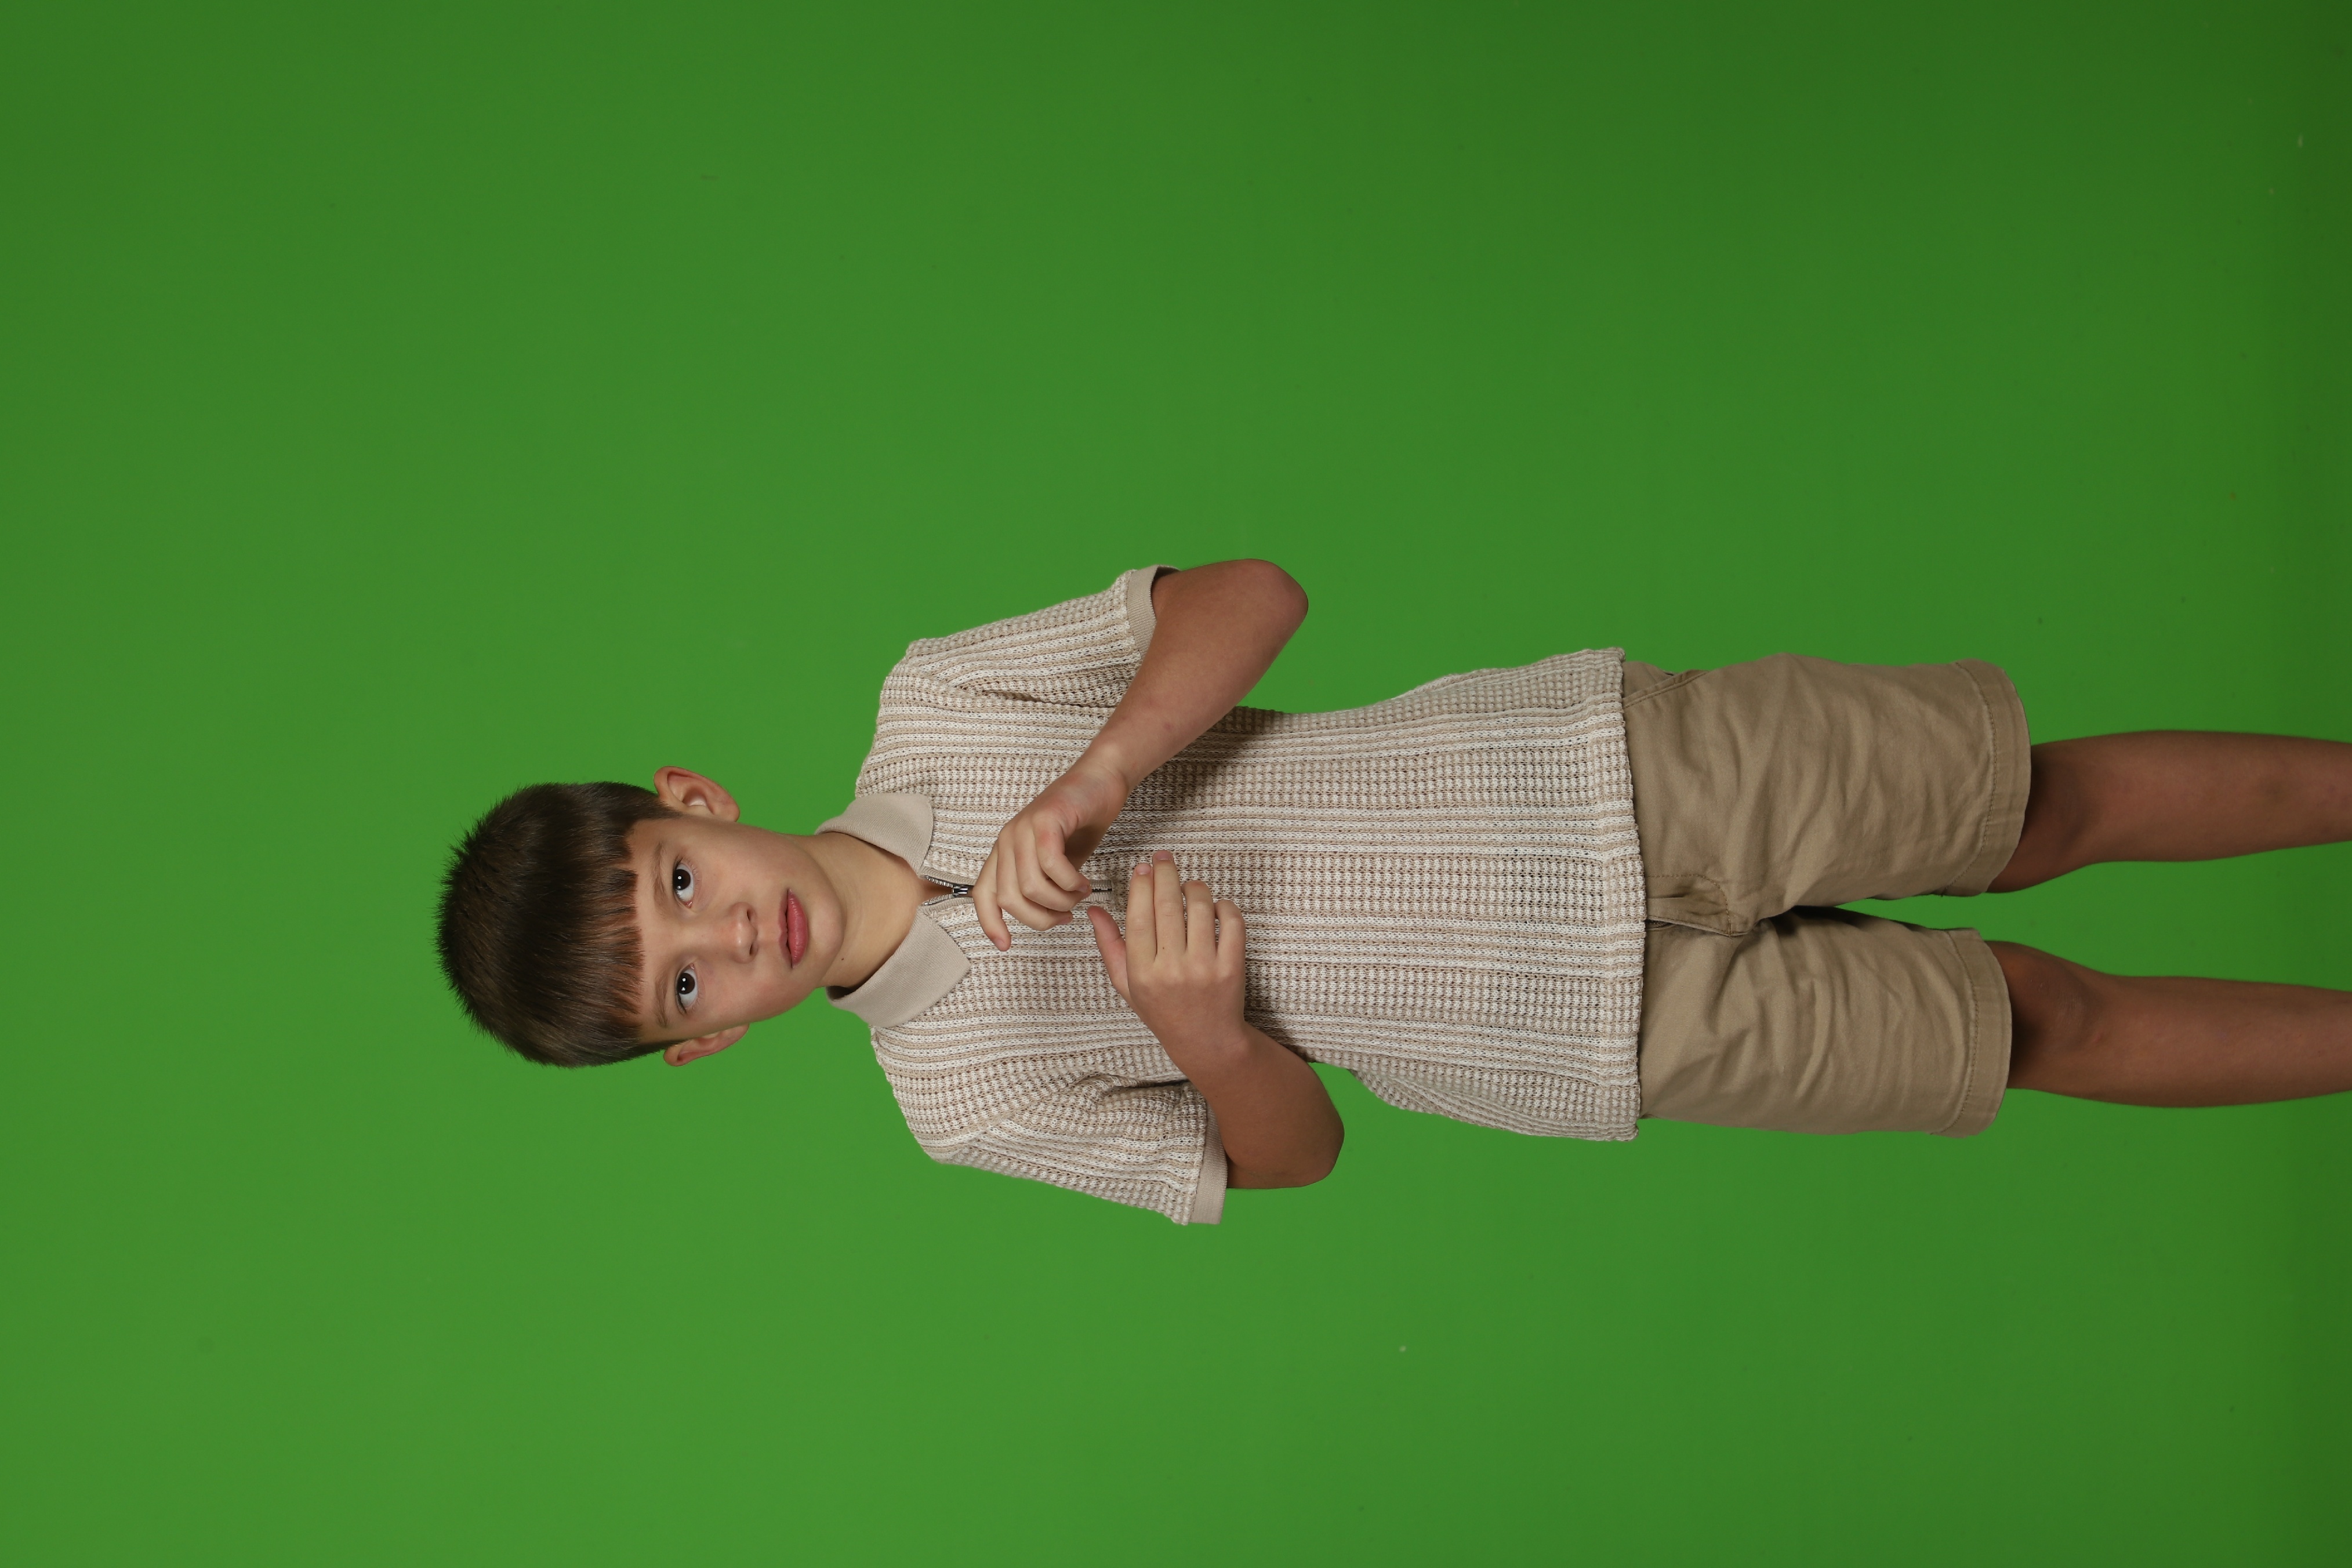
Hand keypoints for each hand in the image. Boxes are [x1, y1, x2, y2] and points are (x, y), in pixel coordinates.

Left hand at [972, 756, 1129, 949]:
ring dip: (1060, 901)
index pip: (983, 894)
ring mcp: (1023, 827)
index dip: (990, 923)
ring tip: (1079, 894)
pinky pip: (1051, 864)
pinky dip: (1070, 882)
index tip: (1005, 945)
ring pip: (1031, 886)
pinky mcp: (1045, 819)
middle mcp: (1007, 840)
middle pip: (1011, 899)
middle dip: (1041, 918)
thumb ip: (1042, 885)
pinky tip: (1083, 882)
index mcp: (1004, 851)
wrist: (1102, 779)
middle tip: (1066, 915)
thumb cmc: (1081, 820)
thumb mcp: (1056, 862)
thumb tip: (1042, 916)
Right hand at [1085, 851, 1247, 1064]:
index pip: (1139, 915)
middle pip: (1168, 905)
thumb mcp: (1127, 984)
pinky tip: (1215, 905)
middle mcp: (1172, 968)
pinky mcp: (1232, 967)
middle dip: (1165, 873)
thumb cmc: (1162, 1011)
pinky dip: (1224, 905)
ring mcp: (1205, 967)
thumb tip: (1093, 910)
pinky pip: (1231, 922)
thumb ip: (1110, 946)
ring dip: (1195, 887)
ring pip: (1201, 907)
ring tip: (1189, 886)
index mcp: (1142, 972)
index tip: (1143, 867)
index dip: (1141, 885)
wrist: (1206, 1041)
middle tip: (1164, 858)